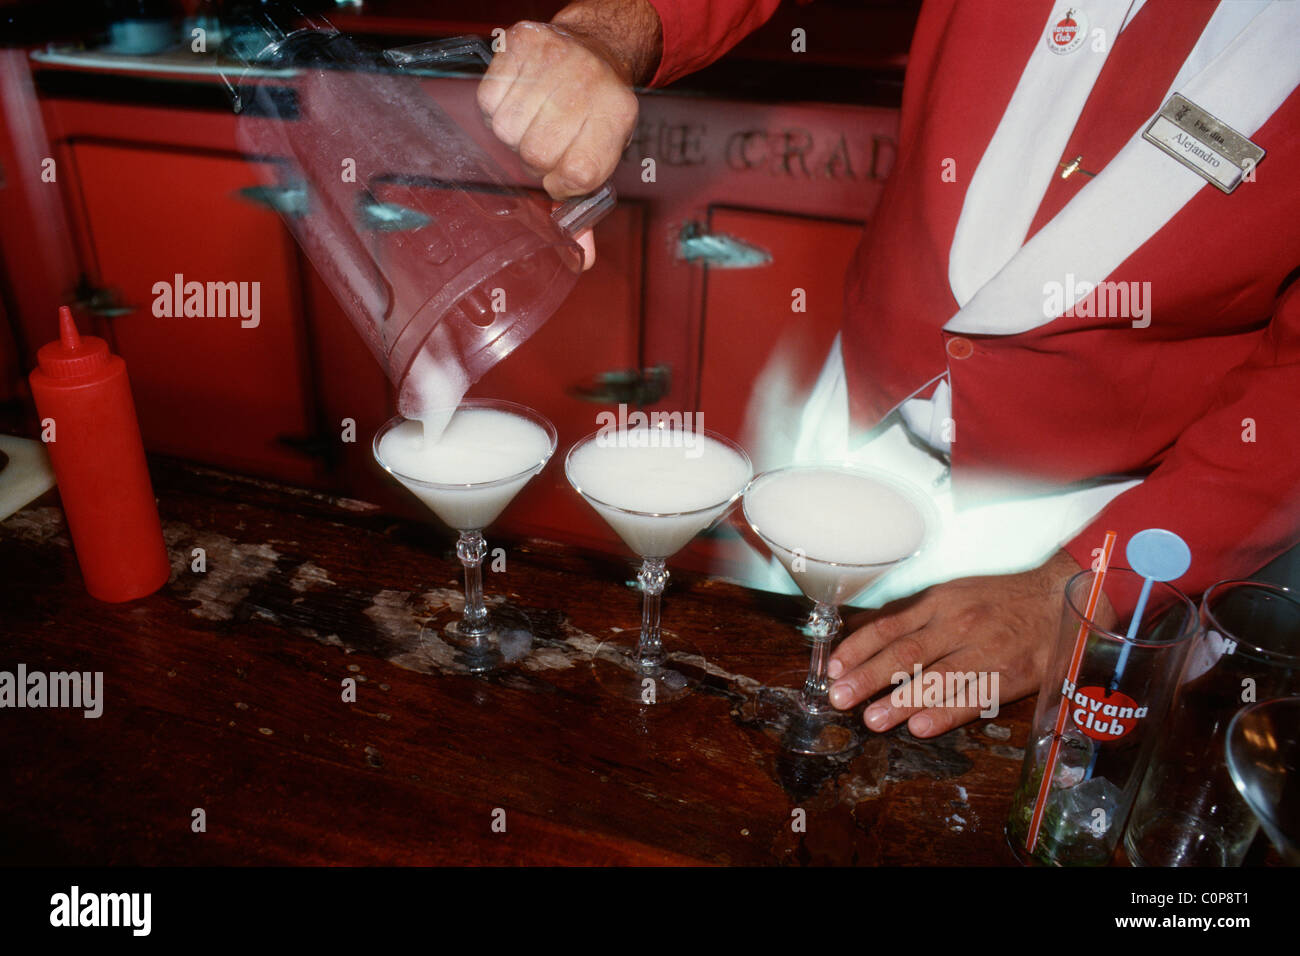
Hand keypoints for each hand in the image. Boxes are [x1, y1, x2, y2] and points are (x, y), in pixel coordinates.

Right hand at [478, 20, 639, 269]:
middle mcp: (589, 82)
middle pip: (537, 153)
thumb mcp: (602, 155)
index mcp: (616, 114)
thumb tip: (583, 258)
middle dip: (536, 158)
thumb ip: (586, 204)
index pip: (578, 174)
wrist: (593, 49)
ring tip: (533, 119)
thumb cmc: (594, 113)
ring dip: (514, 133)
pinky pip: (489, 99)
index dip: (562, 182)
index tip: (564, 172)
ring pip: (507, 129)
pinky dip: (496, 107)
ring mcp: (556, 58)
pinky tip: (517, 99)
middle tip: (547, 141)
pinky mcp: (522, 42)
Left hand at [826, 550, 1095, 737]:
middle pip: (905, 653)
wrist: (1057, 599)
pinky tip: (922, 727)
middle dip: (868, 677)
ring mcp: (984, 651)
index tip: (833, 668)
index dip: (858, 648)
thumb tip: (858, 629)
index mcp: (939, 603)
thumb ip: (907, 614)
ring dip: (901, 701)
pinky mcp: (1009, 676)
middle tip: (840, 698)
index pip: (888, 627)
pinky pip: (973, 698)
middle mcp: (958, 624)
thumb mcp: (950, 594)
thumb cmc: (996, 599)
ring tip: (872, 719)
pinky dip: (946, 713)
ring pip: (936, 678)